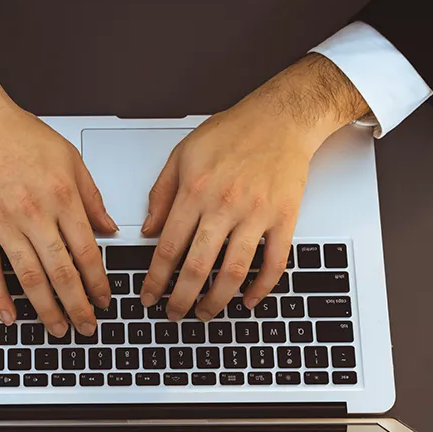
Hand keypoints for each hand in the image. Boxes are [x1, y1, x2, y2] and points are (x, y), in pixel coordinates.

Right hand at [0, 50, 117, 336]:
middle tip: (87, 327)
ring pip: (29, 278)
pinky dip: (0, 298)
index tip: (105, 300)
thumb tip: (109, 227)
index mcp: (62, 196)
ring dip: (46, 309)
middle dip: (78, 306)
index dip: (98, 283)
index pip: (87, 252)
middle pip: (62, 273)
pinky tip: (10, 315)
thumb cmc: (19, 134)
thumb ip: (91, 197)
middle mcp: (35, 213)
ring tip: (57, 328)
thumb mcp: (69, 158)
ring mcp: (4, 224)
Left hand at [140, 53, 368, 320]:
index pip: (168, 247)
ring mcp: (256, 214)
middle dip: (181, 298)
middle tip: (173, 314)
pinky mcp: (284, 218)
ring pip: (234, 271)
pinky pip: (274, 262)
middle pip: (198, 266)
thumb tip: (148, 231)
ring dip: (217, 300)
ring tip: (205, 313)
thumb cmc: (232, 131)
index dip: (155, 279)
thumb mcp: (182, 155)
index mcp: (195, 190)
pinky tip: (248, 299)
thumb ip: (161, 194)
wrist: (281, 118)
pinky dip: (261, 287)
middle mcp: (224, 205)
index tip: (148, 296)